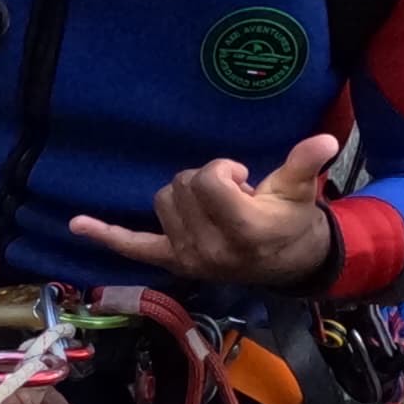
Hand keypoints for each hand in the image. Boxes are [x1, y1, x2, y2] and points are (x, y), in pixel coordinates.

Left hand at [70, 133, 342, 287]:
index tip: (242, 180)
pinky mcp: (174, 261)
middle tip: (233, 197)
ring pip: (162, 201)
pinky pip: (134, 247)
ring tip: (215, 208)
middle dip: (205, 180)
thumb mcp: (300, 190)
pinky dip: (106, 234)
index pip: (207, 179)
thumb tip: (325, 139)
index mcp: (242, 229)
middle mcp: (210, 247)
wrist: (292, 263)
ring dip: (183, 195)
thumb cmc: (292, 220)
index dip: (223, 170)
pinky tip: (77, 224)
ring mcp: (189, 258)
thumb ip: (304, 162)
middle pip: (180, 186)